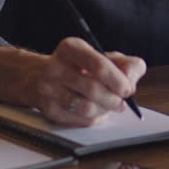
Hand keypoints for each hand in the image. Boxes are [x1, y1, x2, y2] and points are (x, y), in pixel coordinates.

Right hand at [0, 40, 145, 126]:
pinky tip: (95, 113)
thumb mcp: (99, 56)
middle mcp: (55, 66)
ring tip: (109, 107)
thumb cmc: (76, 66)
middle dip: (113, 99)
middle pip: (93, 88)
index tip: (128, 89)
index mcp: (71, 48)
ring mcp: (48, 89)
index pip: (98, 64)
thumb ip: (123, 63)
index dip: (117, 80)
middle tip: (121, 103)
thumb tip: (133, 78)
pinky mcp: (47, 109)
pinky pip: (77, 120)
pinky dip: (92, 119)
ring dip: (104, 110)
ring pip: (85, 107)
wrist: (35, 76)